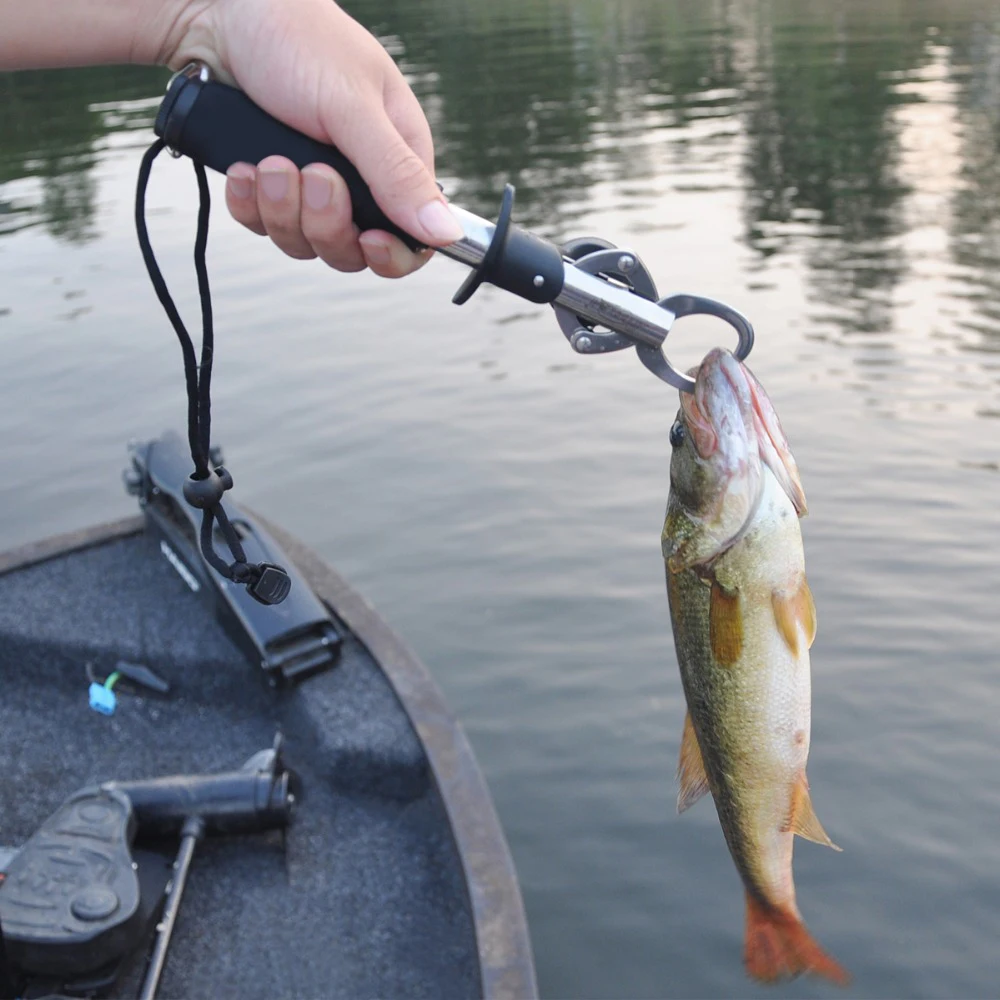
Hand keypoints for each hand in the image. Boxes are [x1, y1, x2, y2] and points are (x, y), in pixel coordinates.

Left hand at [154, 0, 461, 276]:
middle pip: (352, 252)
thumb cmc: (297, 38)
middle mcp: (358, 182)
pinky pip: (262, 226)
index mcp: (396, 161)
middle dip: (324, 223)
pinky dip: (249, 203)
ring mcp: (309, 189)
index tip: (367, 240)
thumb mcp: (353, 106)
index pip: (411, 239)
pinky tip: (243, 168)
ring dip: (281, 210)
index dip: (392, 254)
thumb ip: (397, 174)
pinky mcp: (268, 190)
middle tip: (308, 173)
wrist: (217, 14)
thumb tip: (447, 233)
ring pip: (305, 243)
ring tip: (267, 161)